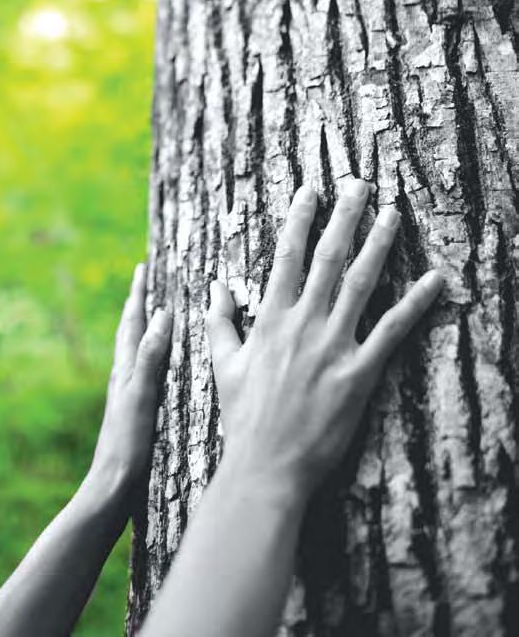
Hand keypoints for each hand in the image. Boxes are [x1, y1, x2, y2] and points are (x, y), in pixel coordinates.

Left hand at [87, 262, 172, 507]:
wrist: (110, 489)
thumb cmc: (127, 444)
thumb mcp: (142, 395)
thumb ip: (151, 356)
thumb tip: (163, 314)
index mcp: (125, 369)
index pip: (132, 321)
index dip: (138, 294)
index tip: (142, 267)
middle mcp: (123, 377)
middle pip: (130, 331)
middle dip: (138, 304)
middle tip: (145, 280)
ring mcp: (126, 394)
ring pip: (135, 351)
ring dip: (143, 328)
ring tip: (152, 315)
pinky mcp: (133, 412)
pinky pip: (142, 371)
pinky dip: (149, 356)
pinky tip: (154, 369)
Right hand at [206, 178, 444, 501]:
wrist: (265, 464)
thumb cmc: (242, 416)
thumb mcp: (222, 362)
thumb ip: (219, 320)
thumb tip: (215, 285)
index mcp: (270, 317)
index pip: (287, 255)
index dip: (300, 218)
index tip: (311, 190)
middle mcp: (303, 322)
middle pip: (328, 257)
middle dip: (345, 216)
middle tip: (360, 185)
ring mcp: (333, 346)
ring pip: (361, 283)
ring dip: (379, 244)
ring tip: (393, 214)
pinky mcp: (359, 373)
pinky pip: (392, 331)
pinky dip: (415, 303)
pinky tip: (434, 280)